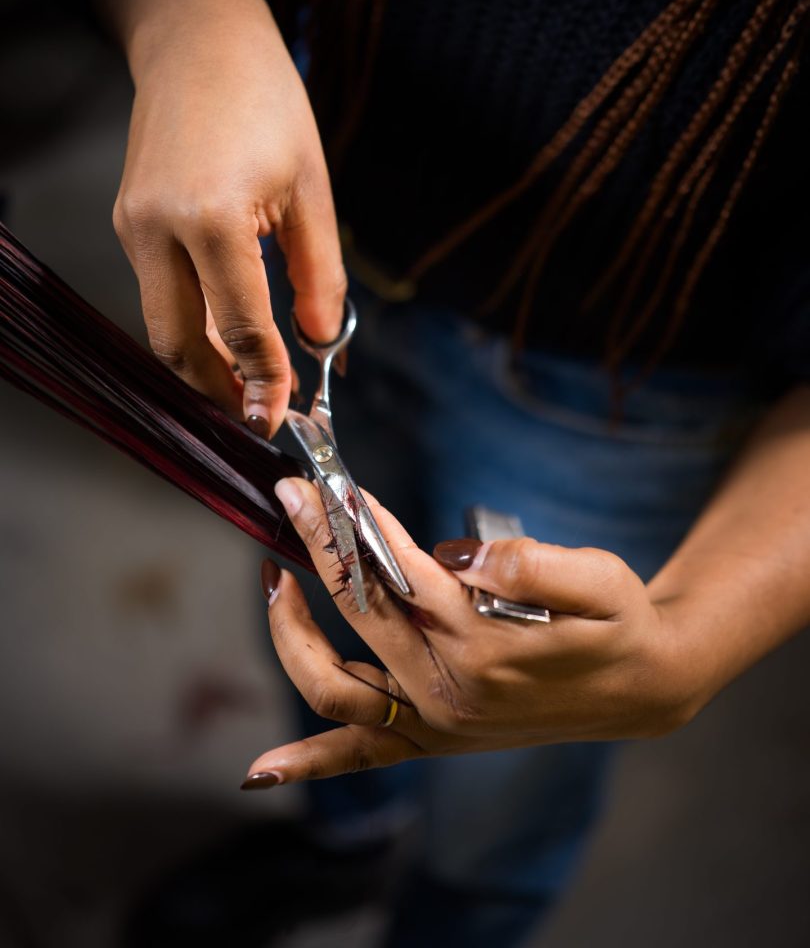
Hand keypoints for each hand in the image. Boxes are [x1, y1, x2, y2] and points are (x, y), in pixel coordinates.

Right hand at [113, 0, 345, 433]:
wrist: (198, 38)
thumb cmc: (265, 99)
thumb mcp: (312, 189)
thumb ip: (320, 275)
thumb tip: (322, 345)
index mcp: (211, 217)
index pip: (241, 328)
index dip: (266, 382)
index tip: (284, 417)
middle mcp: (157, 228)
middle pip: (179, 345)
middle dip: (220, 392)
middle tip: (259, 416)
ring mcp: (133, 226)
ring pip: (163, 324)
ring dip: (205, 364)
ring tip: (251, 385)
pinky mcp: (129, 221)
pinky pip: (160, 293)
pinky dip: (194, 326)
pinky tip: (230, 335)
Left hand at [241, 478, 701, 788]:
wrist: (641, 686)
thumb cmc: (617, 623)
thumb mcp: (599, 579)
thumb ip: (534, 564)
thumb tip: (463, 555)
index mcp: (486, 644)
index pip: (400, 573)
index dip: (359, 523)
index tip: (327, 482)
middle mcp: (449, 688)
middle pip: (359, 611)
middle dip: (318, 546)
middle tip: (291, 495)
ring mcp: (434, 722)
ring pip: (336, 687)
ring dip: (292, 635)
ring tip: (274, 582)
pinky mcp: (433, 740)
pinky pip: (360, 755)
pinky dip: (309, 762)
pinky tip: (260, 771)